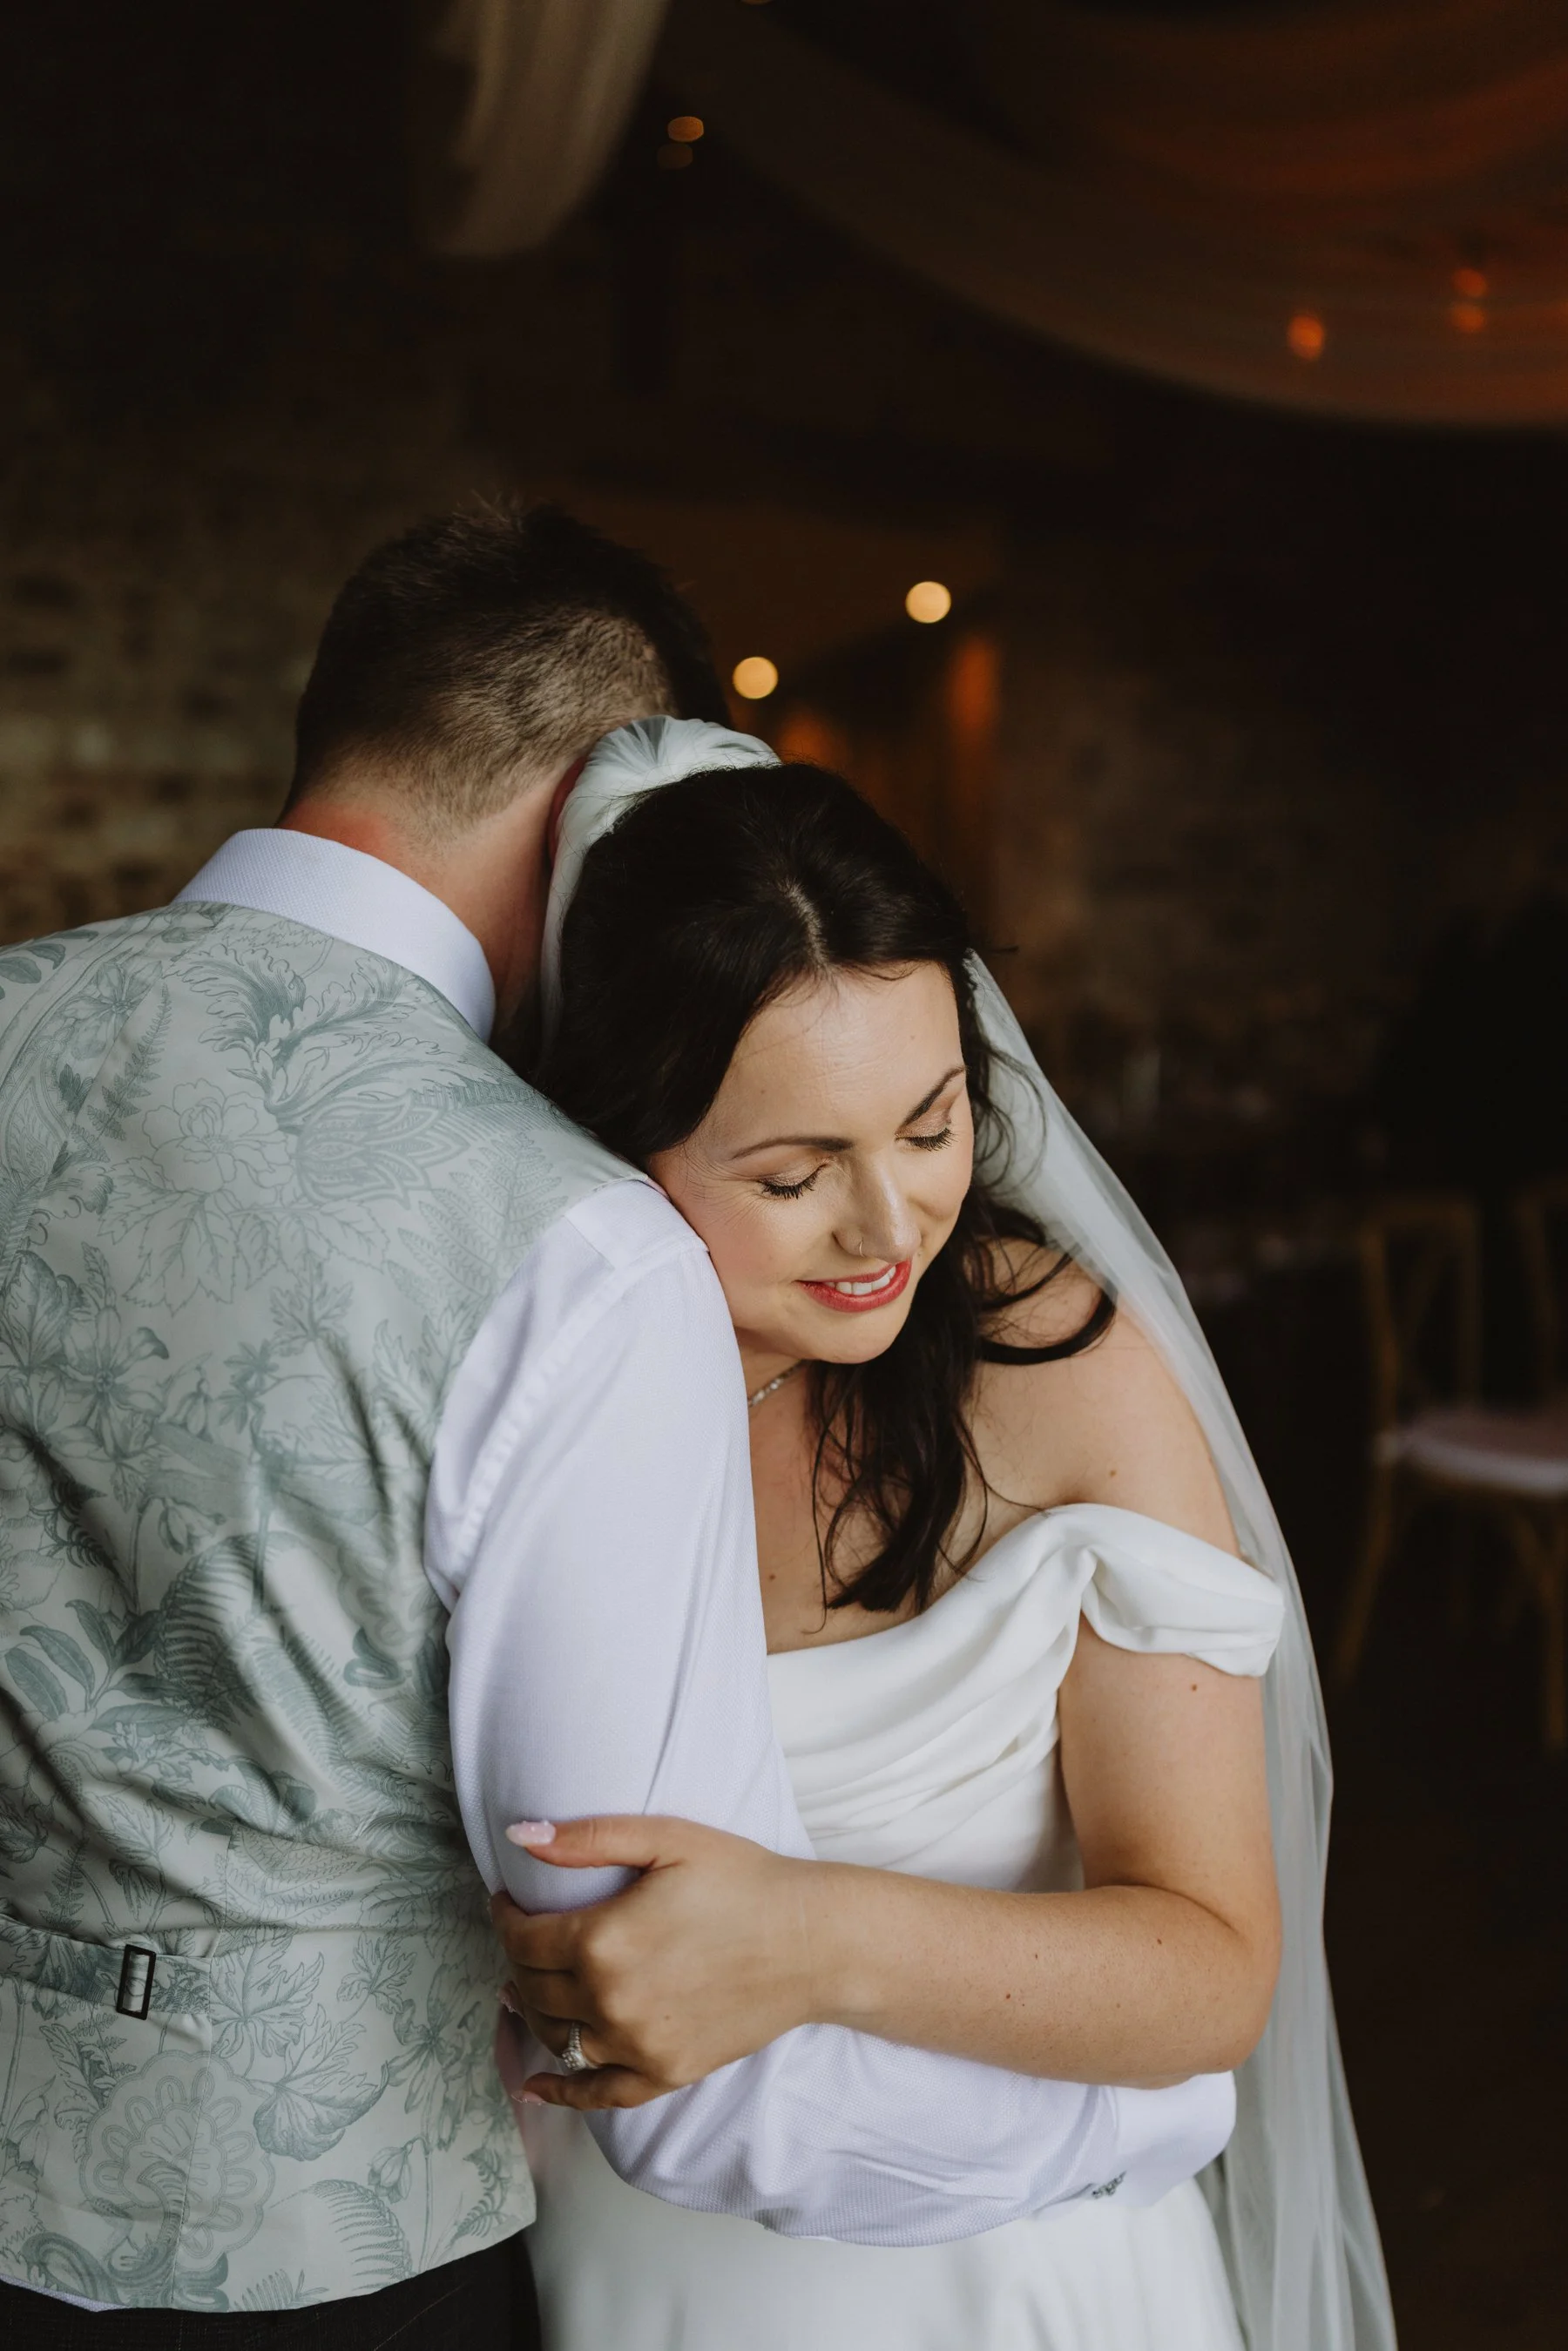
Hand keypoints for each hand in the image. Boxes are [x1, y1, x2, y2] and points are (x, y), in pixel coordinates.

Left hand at [491, 1815, 818, 2112]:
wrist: (811, 1941)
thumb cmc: (742, 1879)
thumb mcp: (666, 1838)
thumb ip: (587, 1839)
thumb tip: (517, 1837)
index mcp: (602, 1941)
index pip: (522, 1939)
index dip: (505, 1917)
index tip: (507, 1901)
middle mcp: (610, 2002)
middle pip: (532, 1987)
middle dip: (518, 1959)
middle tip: (526, 1936)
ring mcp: (637, 2046)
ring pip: (556, 2037)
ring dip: (532, 2011)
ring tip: (530, 1986)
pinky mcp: (666, 2073)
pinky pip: (597, 2093)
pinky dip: (559, 2092)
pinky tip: (533, 2085)